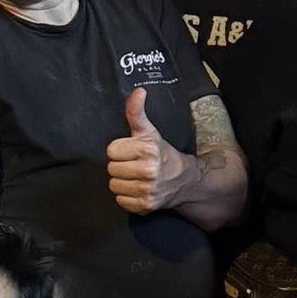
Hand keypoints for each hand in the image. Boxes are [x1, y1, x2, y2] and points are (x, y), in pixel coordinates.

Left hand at [104, 88, 182, 214]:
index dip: (120, 150)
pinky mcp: (145, 205)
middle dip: (121, 166)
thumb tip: (138, 91)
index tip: (132, 151)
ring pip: (113, 185)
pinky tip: (139, 189)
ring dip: (122, 181)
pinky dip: (127, 196)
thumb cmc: (162, 153)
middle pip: (111, 168)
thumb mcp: (149, 131)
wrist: (185, 180)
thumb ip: (137, 112)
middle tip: (135, 165)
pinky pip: (120, 200)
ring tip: (136, 177)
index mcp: (147, 149)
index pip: (111, 150)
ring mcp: (147, 190)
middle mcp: (148, 170)